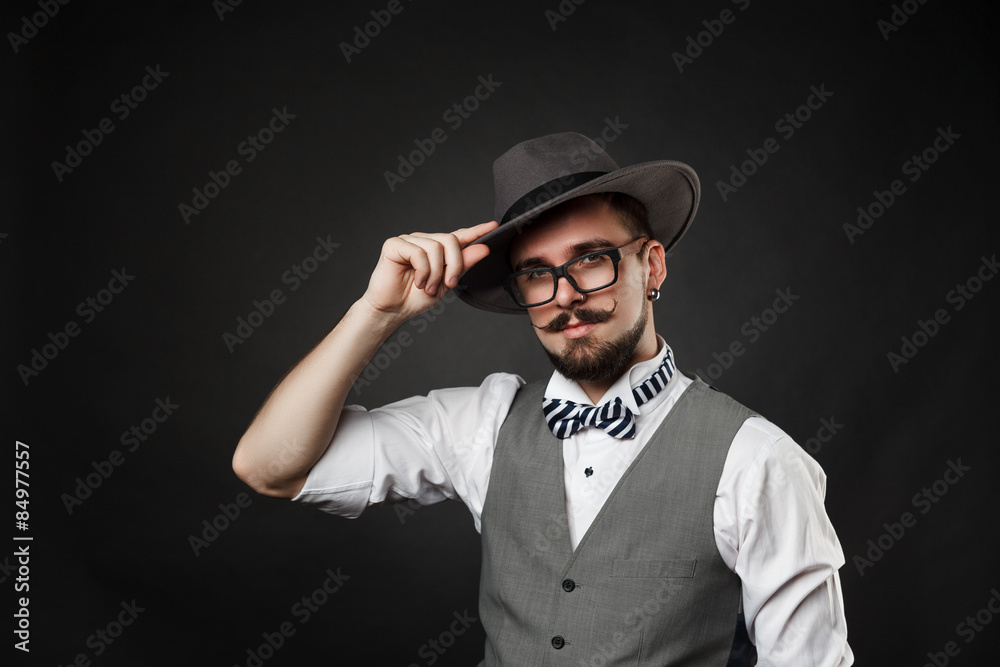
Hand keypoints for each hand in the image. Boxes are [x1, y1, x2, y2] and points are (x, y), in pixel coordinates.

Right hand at [362, 220, 498, 320]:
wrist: (393, 310)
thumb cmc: (415, 298)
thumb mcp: (445, 283)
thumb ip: (463, 265)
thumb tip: (482, 249)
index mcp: (437, 250)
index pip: (459, 236)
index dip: (477, 231)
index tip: (494, 226)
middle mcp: (424, 241)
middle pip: (450, 240)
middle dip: (454, 264)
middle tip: (448, 284)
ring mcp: (409, 241)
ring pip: (436, 247)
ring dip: (436, 273)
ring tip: (428, 287)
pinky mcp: (395, 244)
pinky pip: (418, 252)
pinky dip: (423, 271)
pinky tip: (417, 282)